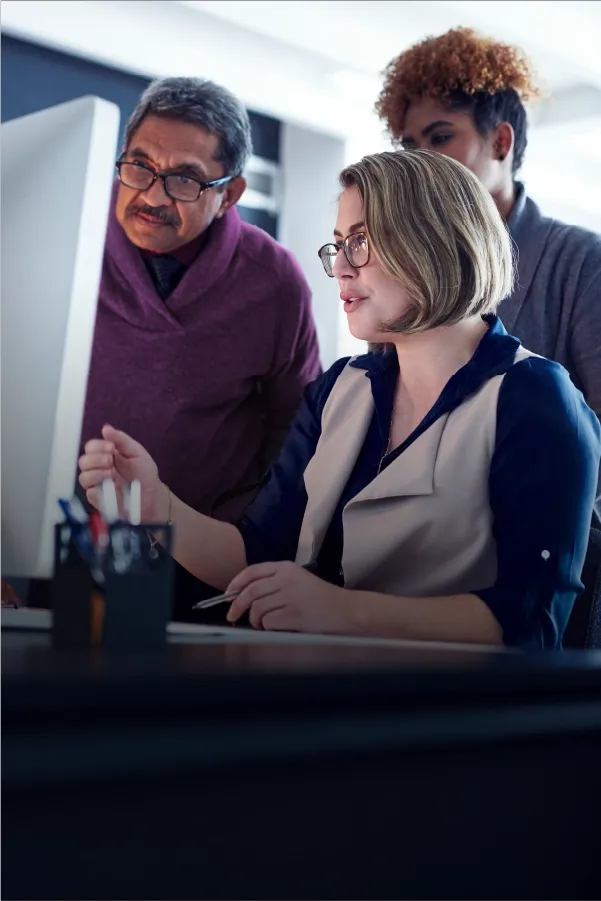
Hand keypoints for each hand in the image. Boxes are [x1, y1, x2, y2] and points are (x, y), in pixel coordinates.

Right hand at [78, 424, 165, 521]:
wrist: (152, 494)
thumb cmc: (144, 473)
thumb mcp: (136, 452)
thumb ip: (121, 440)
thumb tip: (105, 428)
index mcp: (105, 455)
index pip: (90, 447)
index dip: (97, 446)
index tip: (111, 448)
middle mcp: (98, 469)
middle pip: (83, 461)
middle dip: (95, 459)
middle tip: (110, 460)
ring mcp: (97, 485)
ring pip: (83, 477)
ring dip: (96, 473)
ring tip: (112, 474)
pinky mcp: (99, 499)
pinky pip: (90, 493)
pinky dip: (99, 488)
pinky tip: (112, 487)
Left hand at [226, 561, 351, 633]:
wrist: (346, 611)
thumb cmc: (321, 598)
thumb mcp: (298, 580)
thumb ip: (274, 582)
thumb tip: (243, 595)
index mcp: (286, 567)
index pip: (251, 572)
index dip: (235, 584)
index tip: (227, 595)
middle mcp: (286, 579)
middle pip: (249, 591)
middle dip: (236, 605)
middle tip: (232, 616)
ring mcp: (290, 596)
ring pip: (256, 608)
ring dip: (254, 620)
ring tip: (261, 624)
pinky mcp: (294, 614)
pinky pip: (268, 622)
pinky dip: (266, 627)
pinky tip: (274, 628)